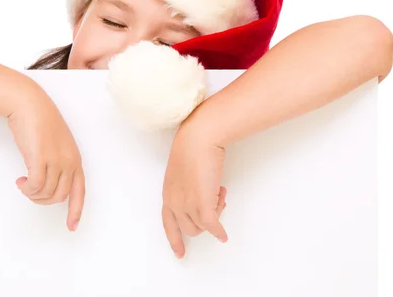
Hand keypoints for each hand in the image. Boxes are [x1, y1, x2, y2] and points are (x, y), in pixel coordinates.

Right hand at [7, 83, 84, 231]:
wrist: (28, 104)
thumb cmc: (39, 121)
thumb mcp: (55, 145)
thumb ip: (56, 162)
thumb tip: (48, 183)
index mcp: (75, 158)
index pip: (80, 190)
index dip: (76, 210)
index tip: (72, 226)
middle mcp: (69, 161)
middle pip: (59, 196)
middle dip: (43, 201)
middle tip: (30, 192)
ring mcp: (56, 160)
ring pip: (45, 193)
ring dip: (32, 194)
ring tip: (23, 184)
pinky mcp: (40, 158)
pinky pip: (35, 186)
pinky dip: (27, 189)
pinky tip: (20, 181)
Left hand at [162, 115, 227, 257]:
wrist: (199, 139)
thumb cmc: (193, 148)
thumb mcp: (184, 172)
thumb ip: (188, 187)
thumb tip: (203, 195)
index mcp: (168, 194)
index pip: (168, 223)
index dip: (174, 239)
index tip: (179, 253)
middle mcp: (174, 202)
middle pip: (189, 228)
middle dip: (204, 219)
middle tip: (216, 199)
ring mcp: (187, 204)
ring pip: (202, 227)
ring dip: (215, 215)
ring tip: (220, 194)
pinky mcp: (202, 204)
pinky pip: (212, 226)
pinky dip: (219, 232)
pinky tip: (224, 236)